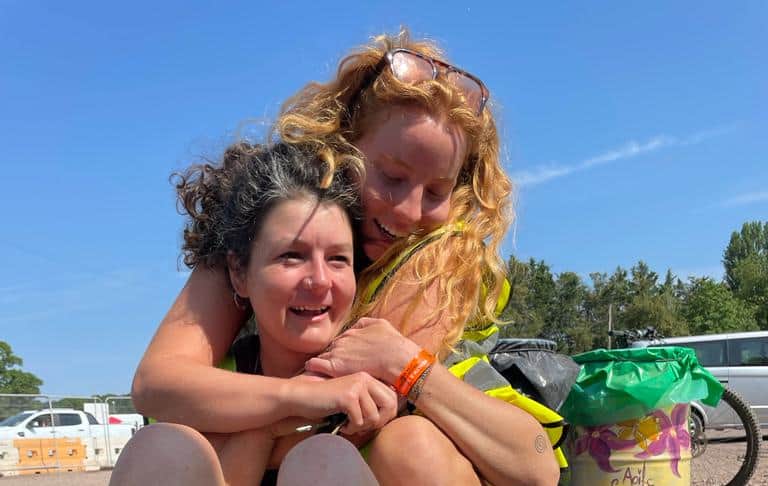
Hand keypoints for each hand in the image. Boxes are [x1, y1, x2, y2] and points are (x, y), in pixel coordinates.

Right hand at [290, 371, 397, 434]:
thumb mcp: (352, 398)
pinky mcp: (348, 397)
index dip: (387, 415)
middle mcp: (365, 379)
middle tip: (362, 426)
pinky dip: (350, 428)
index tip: (372, 423)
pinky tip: (341, 424)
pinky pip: (359, 421)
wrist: (302, 397)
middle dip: (378, 422)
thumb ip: (369, 401)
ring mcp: (357, 386)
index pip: (392, 398)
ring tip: (348, 424)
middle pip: (389, 406)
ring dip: (360, 427)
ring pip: (373, 417)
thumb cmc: (326, 401)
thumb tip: (390, 415)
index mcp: (367, 378)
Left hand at [305, 317, 420, 383]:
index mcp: (351, 333)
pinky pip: (314, 365)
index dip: (340, 351)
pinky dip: (312, 368)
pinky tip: (311, 373)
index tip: (341, 358)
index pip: (339, 341)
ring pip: (321, 356)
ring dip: (321, 363)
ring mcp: (337, 353)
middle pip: (330, 349)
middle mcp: (342, 341)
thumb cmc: (393, 344)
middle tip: (331, 367)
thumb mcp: (381, 324)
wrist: (397, 359)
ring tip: (318, 372)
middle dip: (331, 357)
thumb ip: (366, 323)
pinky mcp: (334, 367)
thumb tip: (356, 326)